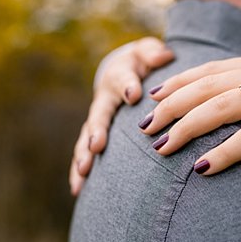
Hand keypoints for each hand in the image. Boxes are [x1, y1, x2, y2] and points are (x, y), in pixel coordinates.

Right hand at [68, 37, 174, 194]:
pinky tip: (78, 190)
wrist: (123, 72)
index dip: (128, 85)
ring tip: (83, 173)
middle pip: (99, 115)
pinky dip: (80, 172)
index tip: (134, 94)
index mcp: (118, 76)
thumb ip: (152, 52)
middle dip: (97, 130)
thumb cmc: (140, 61)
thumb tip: (162, 56)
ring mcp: (97, 121)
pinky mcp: (95, 138)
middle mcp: (104, 100)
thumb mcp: (147, 51)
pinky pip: (85, 154)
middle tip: (97, 145)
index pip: (122, 79)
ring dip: (84, 155)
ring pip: (86, 139)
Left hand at [139, 55, 240, 175]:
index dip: (182, 81)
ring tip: (163, 147)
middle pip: (212, 84)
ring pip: (226, 104)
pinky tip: (206, 166)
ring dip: (190, 126)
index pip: (217, 68)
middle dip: (174, 105)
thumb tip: (236, 107)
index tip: (154, 97)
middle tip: (145, 128)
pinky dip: (228, 149)